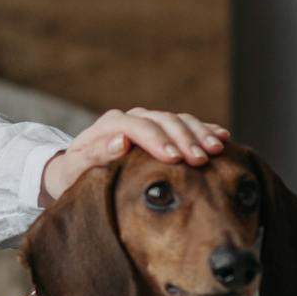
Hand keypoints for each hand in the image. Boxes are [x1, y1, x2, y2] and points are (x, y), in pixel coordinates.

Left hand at [39, 107, 231, 206]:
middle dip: (183, 138)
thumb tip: (121, 142)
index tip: (174, 157)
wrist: (75, 173)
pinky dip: (205, 130)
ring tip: (216, 150)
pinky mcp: (161, 130)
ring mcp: (147, 122)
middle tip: (202, 158)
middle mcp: (130, 119)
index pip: (136, 126)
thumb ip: (96, 155)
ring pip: (177, 120)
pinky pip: (186, 125)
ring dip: (199, 133)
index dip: (156, 140)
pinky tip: (222, 139)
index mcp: (109, 126)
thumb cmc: (74, 176)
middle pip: (161, 120)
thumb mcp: (76, 170)